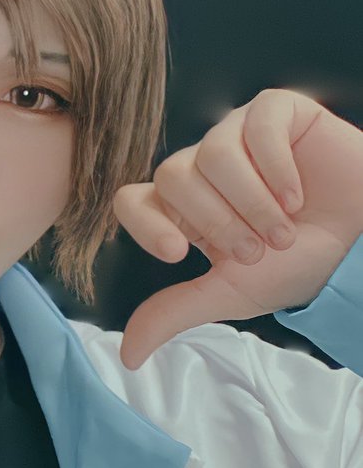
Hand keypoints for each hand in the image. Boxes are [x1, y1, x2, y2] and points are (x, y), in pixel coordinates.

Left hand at [113, 89, 362, 370]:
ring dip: (251, 202)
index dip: (145, 223)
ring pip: (212, 152)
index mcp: (183, 207)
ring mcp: (237, 134)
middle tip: (258, 248)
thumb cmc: (300, 262)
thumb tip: (128, 356)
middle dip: (218, 221)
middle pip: (172, 175)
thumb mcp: (232, 293)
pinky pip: (256, 124)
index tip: (178, 254)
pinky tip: (298, 193)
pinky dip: (276, 167)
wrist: (362, 246)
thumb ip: (175, 313)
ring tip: (284, 227)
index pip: (132, 199)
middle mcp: (203, 167)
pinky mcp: (275, 112)